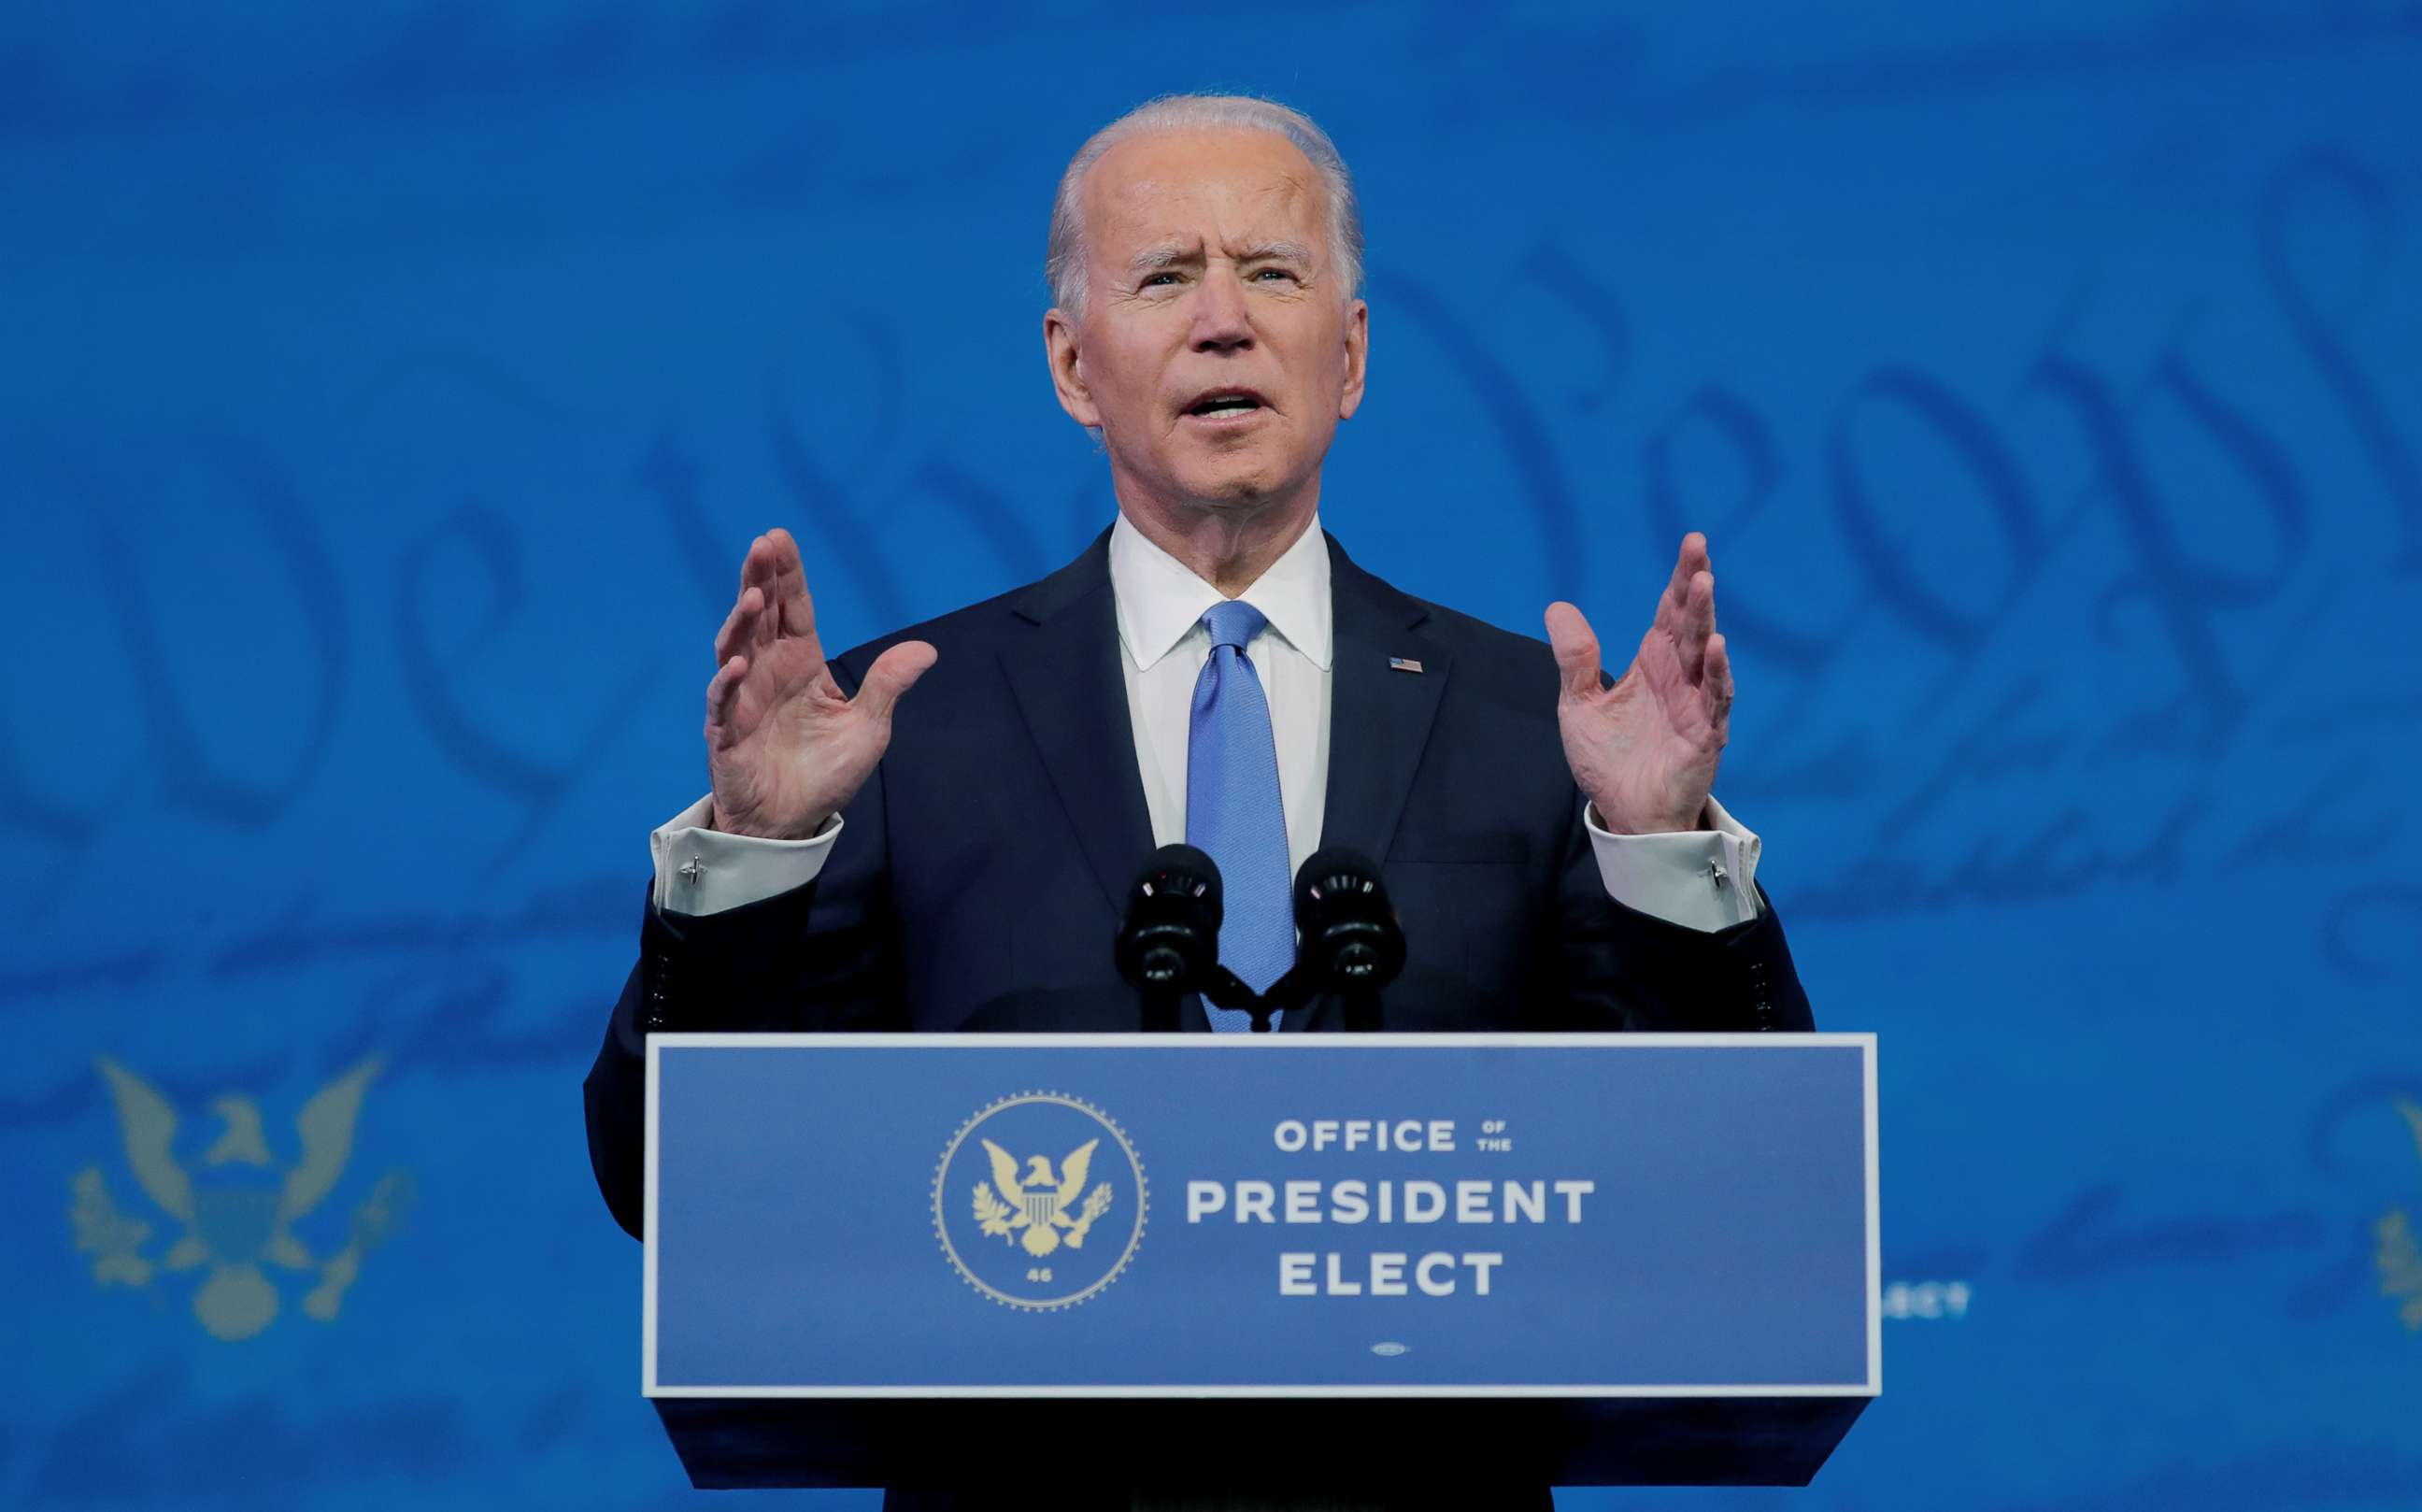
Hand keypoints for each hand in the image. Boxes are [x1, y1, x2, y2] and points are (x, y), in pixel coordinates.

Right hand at [704, 529, 935, 838]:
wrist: (790, 822)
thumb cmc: (825, 771)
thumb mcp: (868, 727)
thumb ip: (888, 686)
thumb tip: (927, 649)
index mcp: (802, 661)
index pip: (795, 607)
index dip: (788, 573)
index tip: (779, 536)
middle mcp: (768, 670)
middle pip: (761, 615)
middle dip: (760, 579)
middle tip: (762, 546)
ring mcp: (743, 698)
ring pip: (735, 647)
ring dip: (742, 621)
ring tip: (755, 598)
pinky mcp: (726, 732)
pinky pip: (723, 702)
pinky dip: (727, 682)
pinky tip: (738, 664)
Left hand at [1544, 532, 1731, 834]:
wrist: (1625, 812)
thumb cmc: (1610, 759)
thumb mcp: (1579, 705)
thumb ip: (1575, 659)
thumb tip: (1557, 607)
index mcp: (1653, 663)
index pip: (1669, 612)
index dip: (1679, 578)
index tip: (1691, 541)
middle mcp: (1679, 677)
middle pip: (1690, 622)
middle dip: (1695, 585)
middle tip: (1698, 547)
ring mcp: (1696, 704)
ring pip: (1705, 654)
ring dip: (1706, 619)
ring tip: (1704, 585)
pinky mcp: (1704, 735)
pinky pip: (1714, 700)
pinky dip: (1716, 673)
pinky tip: (1715, 647)